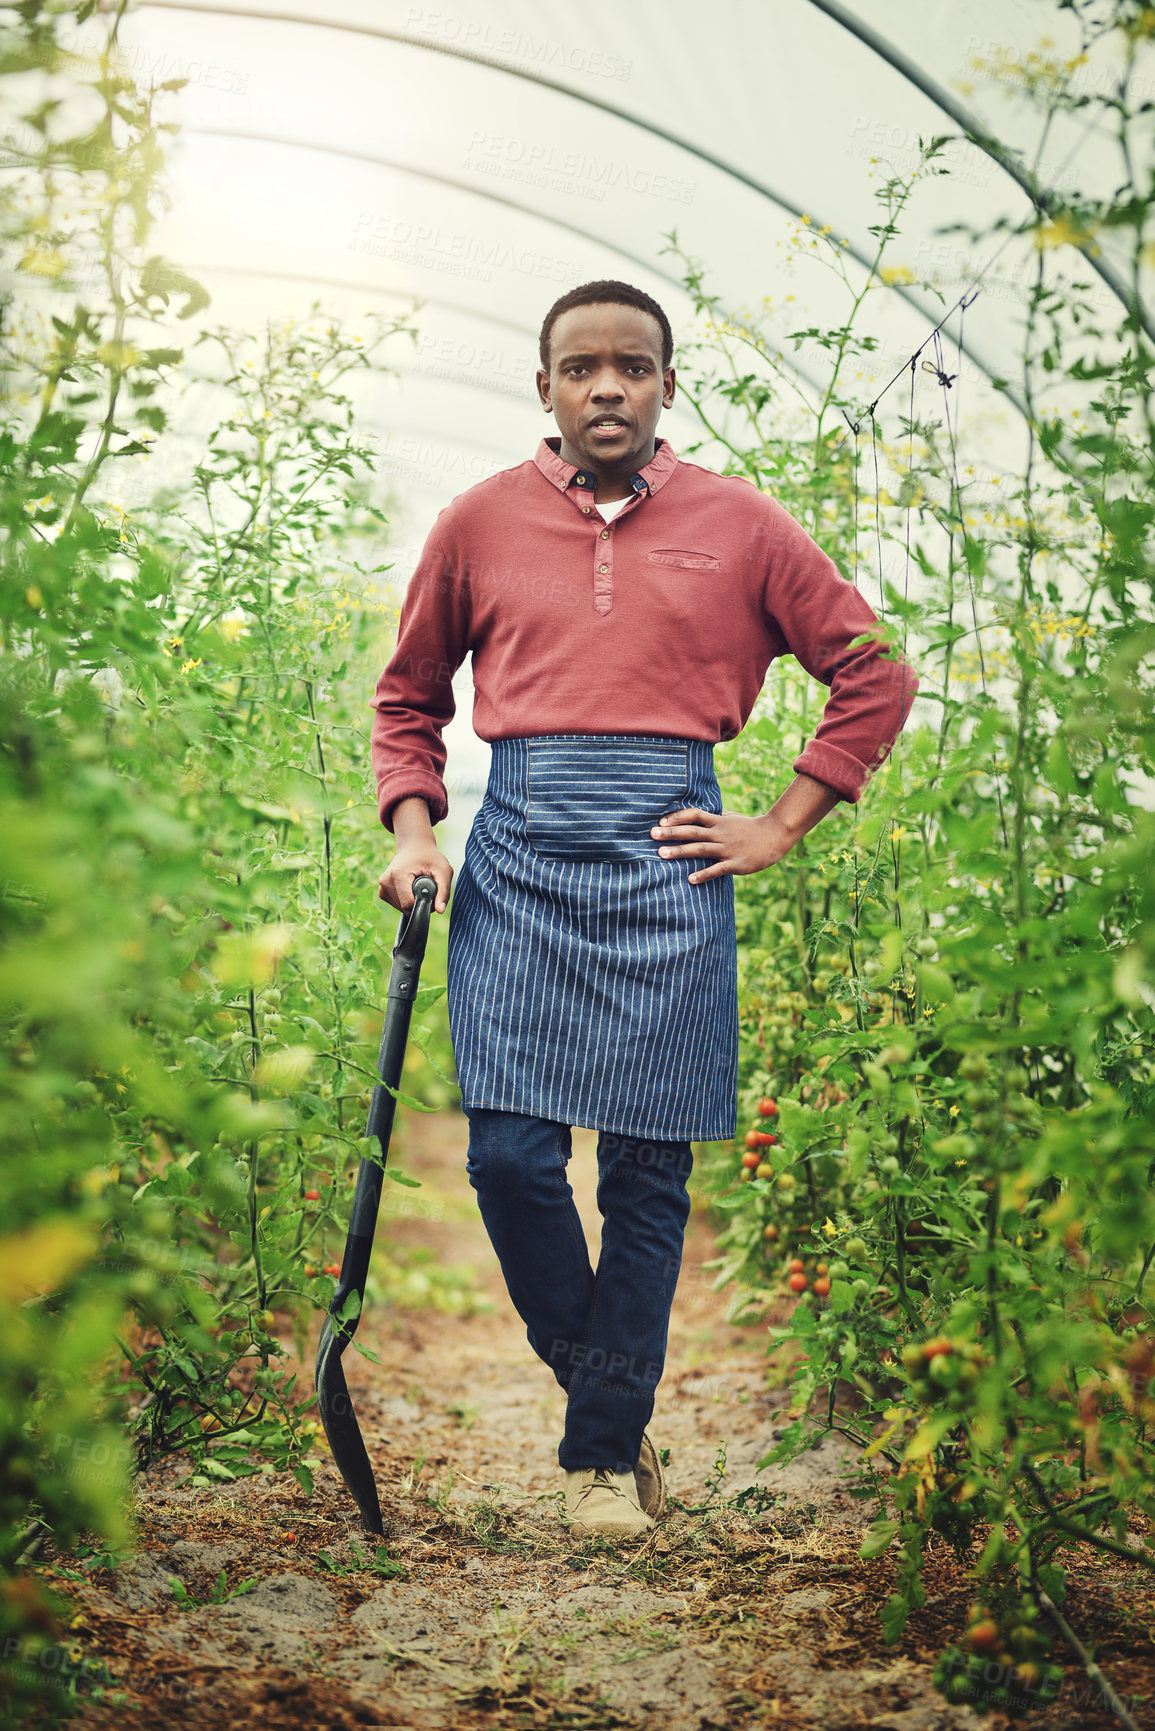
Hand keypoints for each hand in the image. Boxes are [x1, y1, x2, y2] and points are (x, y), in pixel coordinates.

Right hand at [378, 842, 452, 912]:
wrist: (413, 845)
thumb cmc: (430, 856)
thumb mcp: (443, 870)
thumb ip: (443, 891)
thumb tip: (440, 910)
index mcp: (398, 875)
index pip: (409, 905)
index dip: (423, 905)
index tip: (431, 895)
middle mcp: (386, 881)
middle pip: (405, 908)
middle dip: (419, 903)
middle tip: (426, 887)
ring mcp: (382, 886)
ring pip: (401, 908)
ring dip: (413, 902)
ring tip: (418, 885)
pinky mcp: (382, 890)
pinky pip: (397, 905)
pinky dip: (407, 900)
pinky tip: (411, 888)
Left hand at [650, 808, 797, 884]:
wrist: (775, 836)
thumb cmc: (750, 827)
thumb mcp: (732, 817)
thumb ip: (716, 816)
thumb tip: (700, 814)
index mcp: (719, 822)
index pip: (694, 815)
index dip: (677, 817)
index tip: (661, 821)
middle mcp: (720, 833)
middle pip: (692, 831)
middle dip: (671, 833)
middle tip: (652, 834)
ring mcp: (728, 849)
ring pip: (700, 849)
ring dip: (680, 852)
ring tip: (661, 854)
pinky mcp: (736, 863)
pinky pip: (717, 869)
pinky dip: (704, 874)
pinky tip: (690, 879)